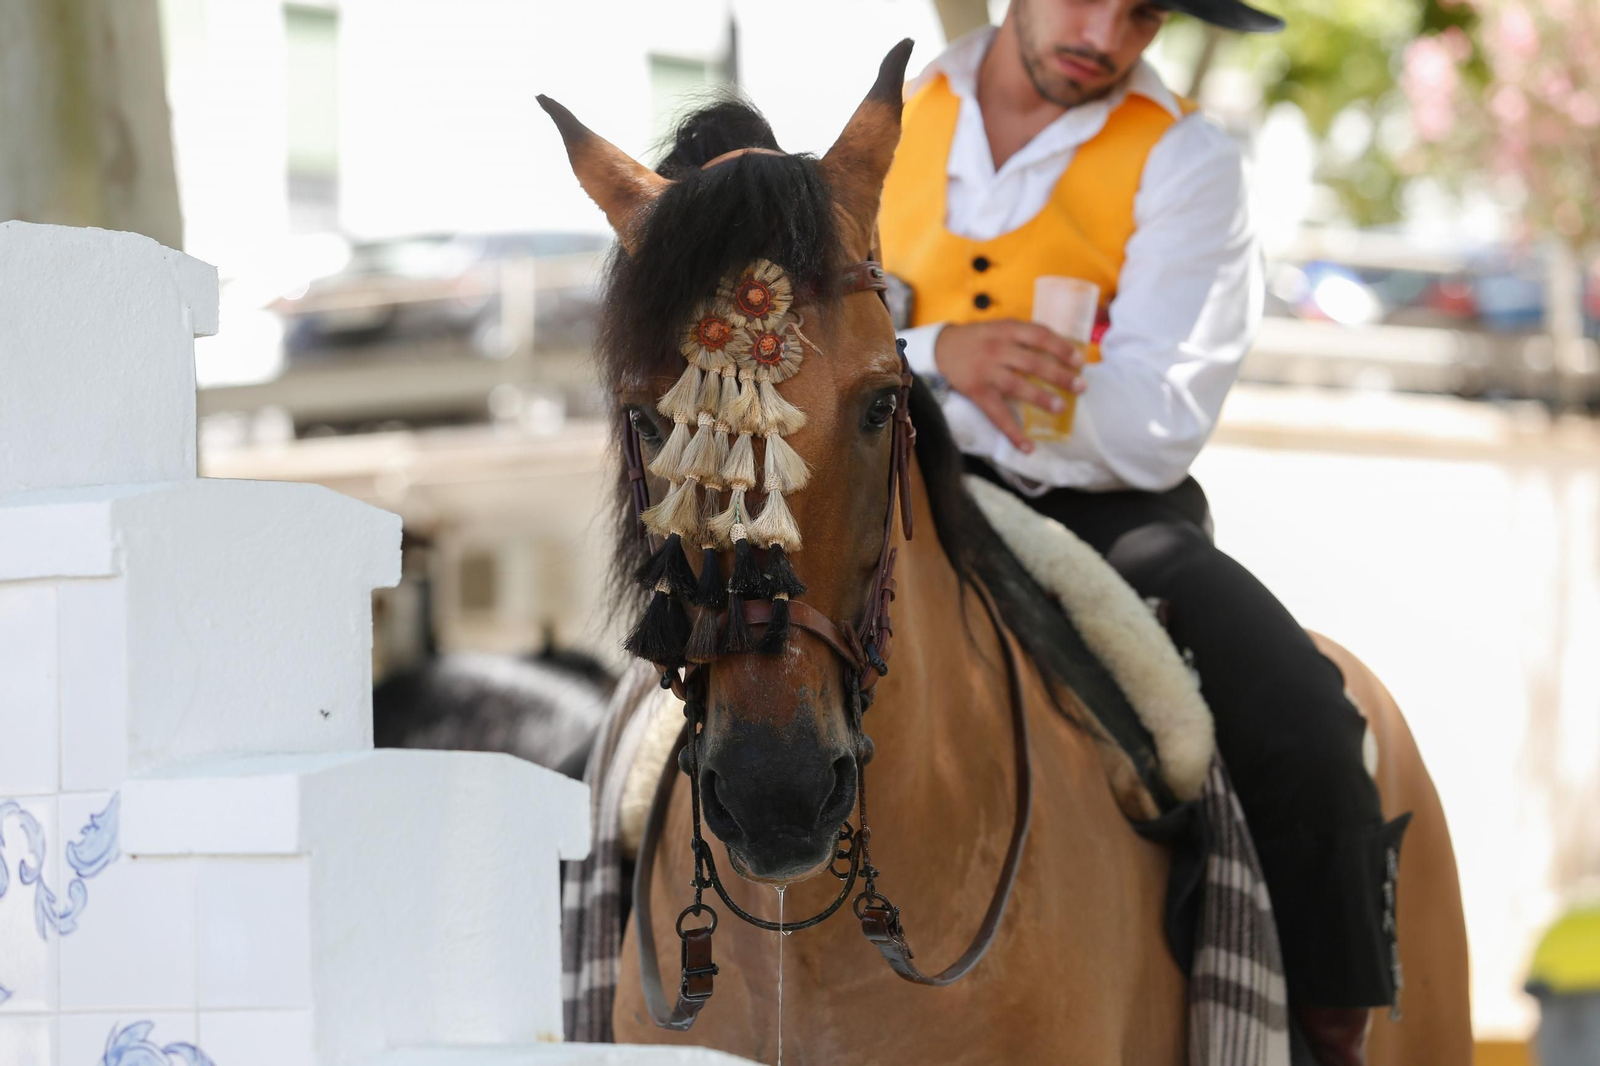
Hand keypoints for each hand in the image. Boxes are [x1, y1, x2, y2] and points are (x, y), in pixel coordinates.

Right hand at [934, 320, 1086, 452]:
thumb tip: (1064, 352)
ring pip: (1017, 386)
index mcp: (1006, 330)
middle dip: (1059, 375)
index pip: (1039, 336)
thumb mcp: (1001, 327)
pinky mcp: (978, 393)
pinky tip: (1028, 447)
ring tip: (1061, 408)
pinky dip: (1013, 433)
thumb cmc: (980, 339)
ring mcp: (986, 372)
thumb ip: (1026, 337)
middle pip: (1032, 363)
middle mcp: (997, 350)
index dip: (1061, 348)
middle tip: (1080, 387)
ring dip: (1041, 398)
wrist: (942, 348)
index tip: (1079, 361)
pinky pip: (998, 415)